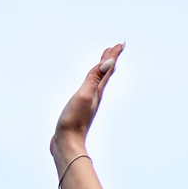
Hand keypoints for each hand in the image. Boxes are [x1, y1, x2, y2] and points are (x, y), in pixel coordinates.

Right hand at [54, 43, 123, 157]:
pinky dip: (90, 82)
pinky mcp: (80, 109)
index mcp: (97, 92)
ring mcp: (87, 103)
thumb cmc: (74, 121)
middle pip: (104, 75)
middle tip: (113, 49)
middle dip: (109, 61)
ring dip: (100, 70)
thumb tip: (110, 63)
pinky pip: (88, 90)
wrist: (66, 144)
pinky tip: (87, 85)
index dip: (113, 56)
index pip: (107, 70)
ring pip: (97, 82)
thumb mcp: (84, 95)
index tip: (120, 44)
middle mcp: (95, 96)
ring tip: (102, 63)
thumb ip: (94, 79)